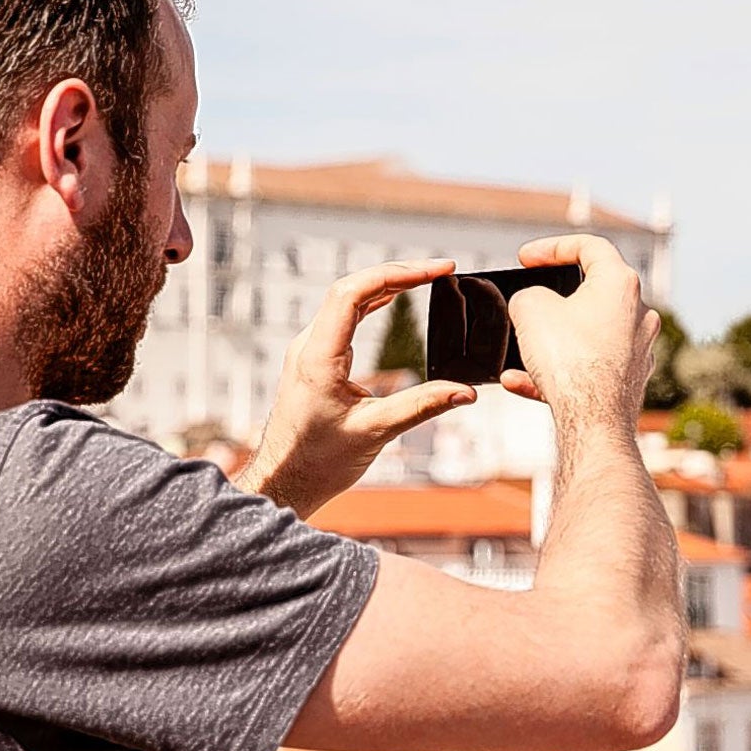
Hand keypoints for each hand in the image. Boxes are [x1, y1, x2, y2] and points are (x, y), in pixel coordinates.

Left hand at [235, 260, 476, 517]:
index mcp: (318, 357)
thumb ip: (422, 407)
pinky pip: (344, 316)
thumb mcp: (376, 433)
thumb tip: (466, 392)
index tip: (438, 270)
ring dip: (386, 284)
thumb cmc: (318, 462)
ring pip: (347, 299)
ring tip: (426, 277)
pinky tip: (394, 297)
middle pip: (352, 288)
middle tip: (442, 269)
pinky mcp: (315, 359)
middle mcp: (309, 346)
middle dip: (399, 273)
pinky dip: (373, 302)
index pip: (354, 293)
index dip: (397, 274)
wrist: (284, 481)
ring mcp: (309, 350)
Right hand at [501, 235, 659, 430]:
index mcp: (620, 283)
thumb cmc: (570, 360)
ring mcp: (637, 349)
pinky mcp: (629, 380)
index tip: (526, 259)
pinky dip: (556, 372)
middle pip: (591, 293)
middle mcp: (638, 313)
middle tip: (528, 305)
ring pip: (587, 335)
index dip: (553, 247)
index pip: (589, 246)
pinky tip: (520, 382)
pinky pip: (588, 368)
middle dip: (553, 300)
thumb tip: (532, 307)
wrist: (593, 422)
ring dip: (551, 340)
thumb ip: (528, 296)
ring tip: (519, 351)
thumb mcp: (530, 309)